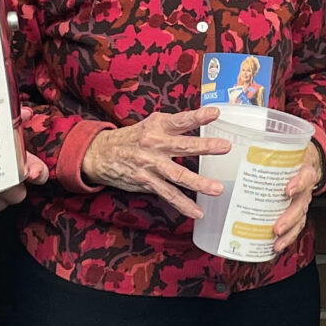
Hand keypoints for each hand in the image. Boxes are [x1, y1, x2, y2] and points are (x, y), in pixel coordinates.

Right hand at [81, 107, 231, 221]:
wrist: (101, 154)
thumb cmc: (132, 139)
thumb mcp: (151, 125)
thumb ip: (173, 126)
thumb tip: (202, 123)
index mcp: (157, 127)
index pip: (180, 120)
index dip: (198, 116)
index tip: (215, 114)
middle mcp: (154, 145)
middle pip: (182, 146)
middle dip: (205, 147)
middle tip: (225, 147)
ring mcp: (150, 165)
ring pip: (177, 174)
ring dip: (199, 183)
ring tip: (217, 189)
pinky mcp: (147, 182)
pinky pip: (168, 194)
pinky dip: (183, 204)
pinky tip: (197, 212)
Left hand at [269, 144, 325, 247]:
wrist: (307, 156)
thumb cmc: (289, 150)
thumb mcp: (282, 140)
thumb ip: (264, 137)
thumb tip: (235, 126)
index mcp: (303, 166)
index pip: (305, 174)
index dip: (299, 183)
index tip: (288, 191)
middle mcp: (305, 185)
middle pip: (301, 204)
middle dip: (289, 218)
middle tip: (276, 227)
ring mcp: (302, 199)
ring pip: (299, 218)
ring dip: (288, 232)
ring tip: (276, 242)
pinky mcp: (297, 209)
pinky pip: (295, 226)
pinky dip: (287, 238)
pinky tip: (275, 247)